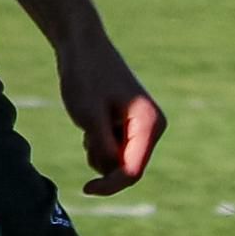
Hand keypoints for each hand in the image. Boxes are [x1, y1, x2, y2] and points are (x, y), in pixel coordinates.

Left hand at [51, 24, 163, 192]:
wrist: (82, 46)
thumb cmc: (85, 77)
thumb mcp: (89, 116)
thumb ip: (103, 148)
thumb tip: (112, 173)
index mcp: (149, 123)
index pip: (133, 170)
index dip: (110, 185)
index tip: (86, 189)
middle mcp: (152, 126)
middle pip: (127, 167)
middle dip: (102, 160)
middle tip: (86, 134)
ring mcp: (142, 126)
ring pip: (118, 160)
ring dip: (98, 150)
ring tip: (89, 122)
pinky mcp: (131, 125)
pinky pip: (114, 149)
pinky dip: (99, 142)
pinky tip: (92, 119)